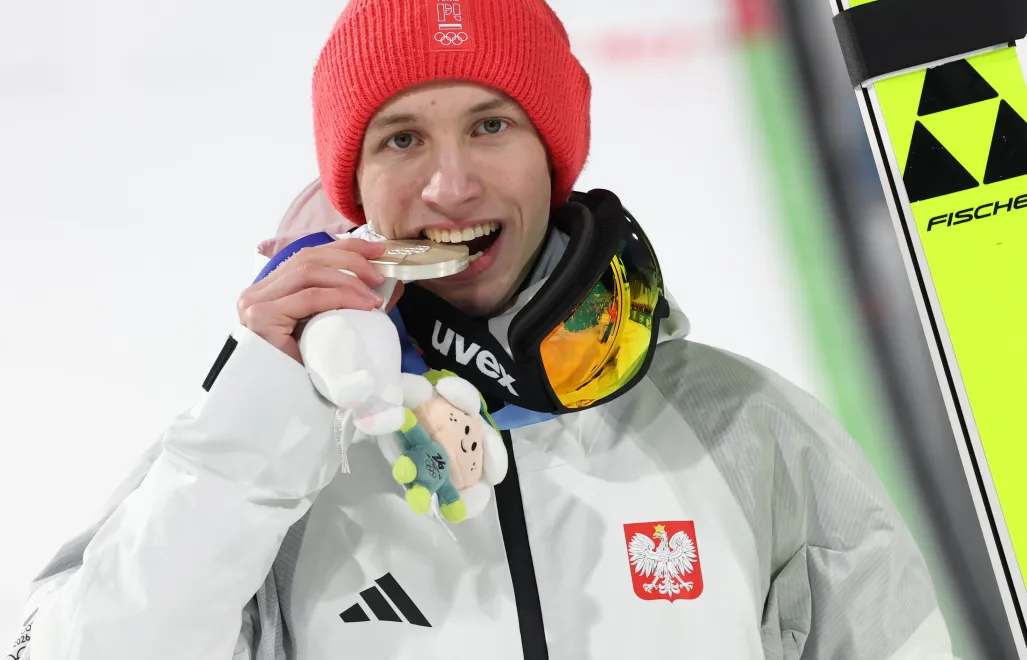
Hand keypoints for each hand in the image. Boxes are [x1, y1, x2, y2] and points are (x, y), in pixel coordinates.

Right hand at [236, 238, 403, 362]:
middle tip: (379, 274)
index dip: (344, 248)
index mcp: (270, 290)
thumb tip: (380, 287)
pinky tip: (362, 304)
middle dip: (350, 259)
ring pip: (309, 272)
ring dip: (349, 280)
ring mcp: (255, 303)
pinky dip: (340, 296)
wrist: (283, 406)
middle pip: (308, 258)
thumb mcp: (324, 328)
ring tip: (373, 297)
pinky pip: (309, 297)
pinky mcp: (261, 318)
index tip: (376, 250)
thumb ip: (339, 304)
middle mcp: (257, 292)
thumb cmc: (306, 371)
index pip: (308, 256)